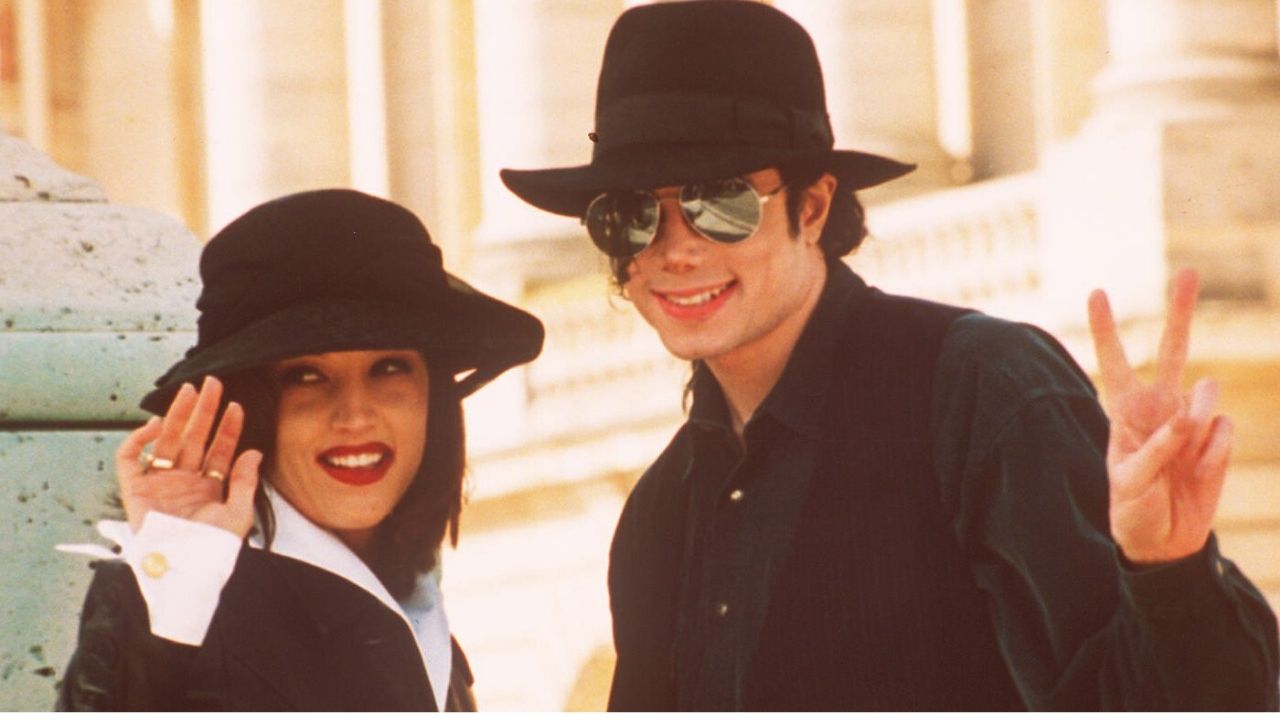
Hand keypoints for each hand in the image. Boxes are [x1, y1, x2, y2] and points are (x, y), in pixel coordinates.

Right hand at [115, 376, 261, 537]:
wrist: (184, 568)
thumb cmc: (211, 549)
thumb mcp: (238, 514)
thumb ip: (245, 481)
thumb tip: (255, 451)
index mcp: (207, 488)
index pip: (219, 450)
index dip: (228, 428)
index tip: (237, 407)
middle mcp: (183, 482)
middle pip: (193, 438)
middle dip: (203, 411)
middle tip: (213, 384)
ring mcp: (159, 483)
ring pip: (166, 440)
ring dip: (177, 415)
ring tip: (190, 392)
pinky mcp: (134, 489)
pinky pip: (129, 458)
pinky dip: (137, 440)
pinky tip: (156, 425)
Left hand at [1087, 268, 1232, 563]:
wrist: (1164, 542)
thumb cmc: (1133, 508)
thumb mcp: (1131, 482)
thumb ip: (1157, 447)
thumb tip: (1192, 414)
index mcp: (1126, 412)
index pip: (1114, 362)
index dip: (1105, 329)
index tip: (1097, 291)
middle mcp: (1160, 407)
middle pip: (1173, 349)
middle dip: (1180, 310)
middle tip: (1190, 271)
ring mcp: (1191, 421)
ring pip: (1206, 393)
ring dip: (1196, 419)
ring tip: (1183, 457)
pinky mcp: (1216, 440)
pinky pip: (1222, 433)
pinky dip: (1211, 456)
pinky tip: (1197, 475)